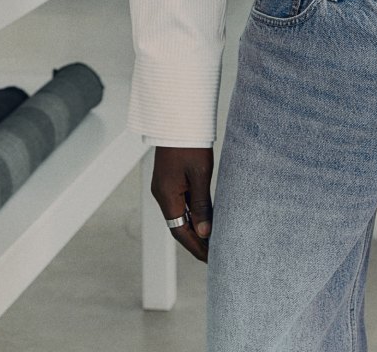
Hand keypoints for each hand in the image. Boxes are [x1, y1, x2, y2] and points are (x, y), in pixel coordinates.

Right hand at [151, 146, 213, 262]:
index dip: (196, 247)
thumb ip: (202, 205)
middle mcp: (162, 194)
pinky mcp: (170, 178)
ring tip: (212, 238)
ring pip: (180, 214)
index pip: (180, 232)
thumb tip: (205, 232)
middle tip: (214, 253)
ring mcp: (165, 186)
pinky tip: (205, 216)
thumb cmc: (190, 143)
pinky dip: (192, 212)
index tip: (211, 259)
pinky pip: (180, 202)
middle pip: (178, 225)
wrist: (178, 118)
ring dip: (194, 227)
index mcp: (167, 196)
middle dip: (196, 241)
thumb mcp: (200, 175)